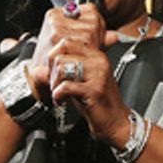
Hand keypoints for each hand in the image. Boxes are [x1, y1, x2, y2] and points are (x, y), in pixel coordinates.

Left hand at [30, 3, 127, 143]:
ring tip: (59, 92)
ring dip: (54, 84)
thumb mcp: (83, 77)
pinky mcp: (94, 90)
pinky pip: (66, 86)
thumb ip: (70, 64)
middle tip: (55, 83)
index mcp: (96, 55)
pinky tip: (62, 100)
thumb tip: (48, 59)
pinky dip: (58, 95)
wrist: (114, 121)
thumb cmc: (97, 101)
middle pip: (62, 53)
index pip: (67, 41)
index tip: (54, 71)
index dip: (54, 56)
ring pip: (62, 67)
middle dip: (52, 70)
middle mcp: (98, 61)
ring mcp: (98, 75)